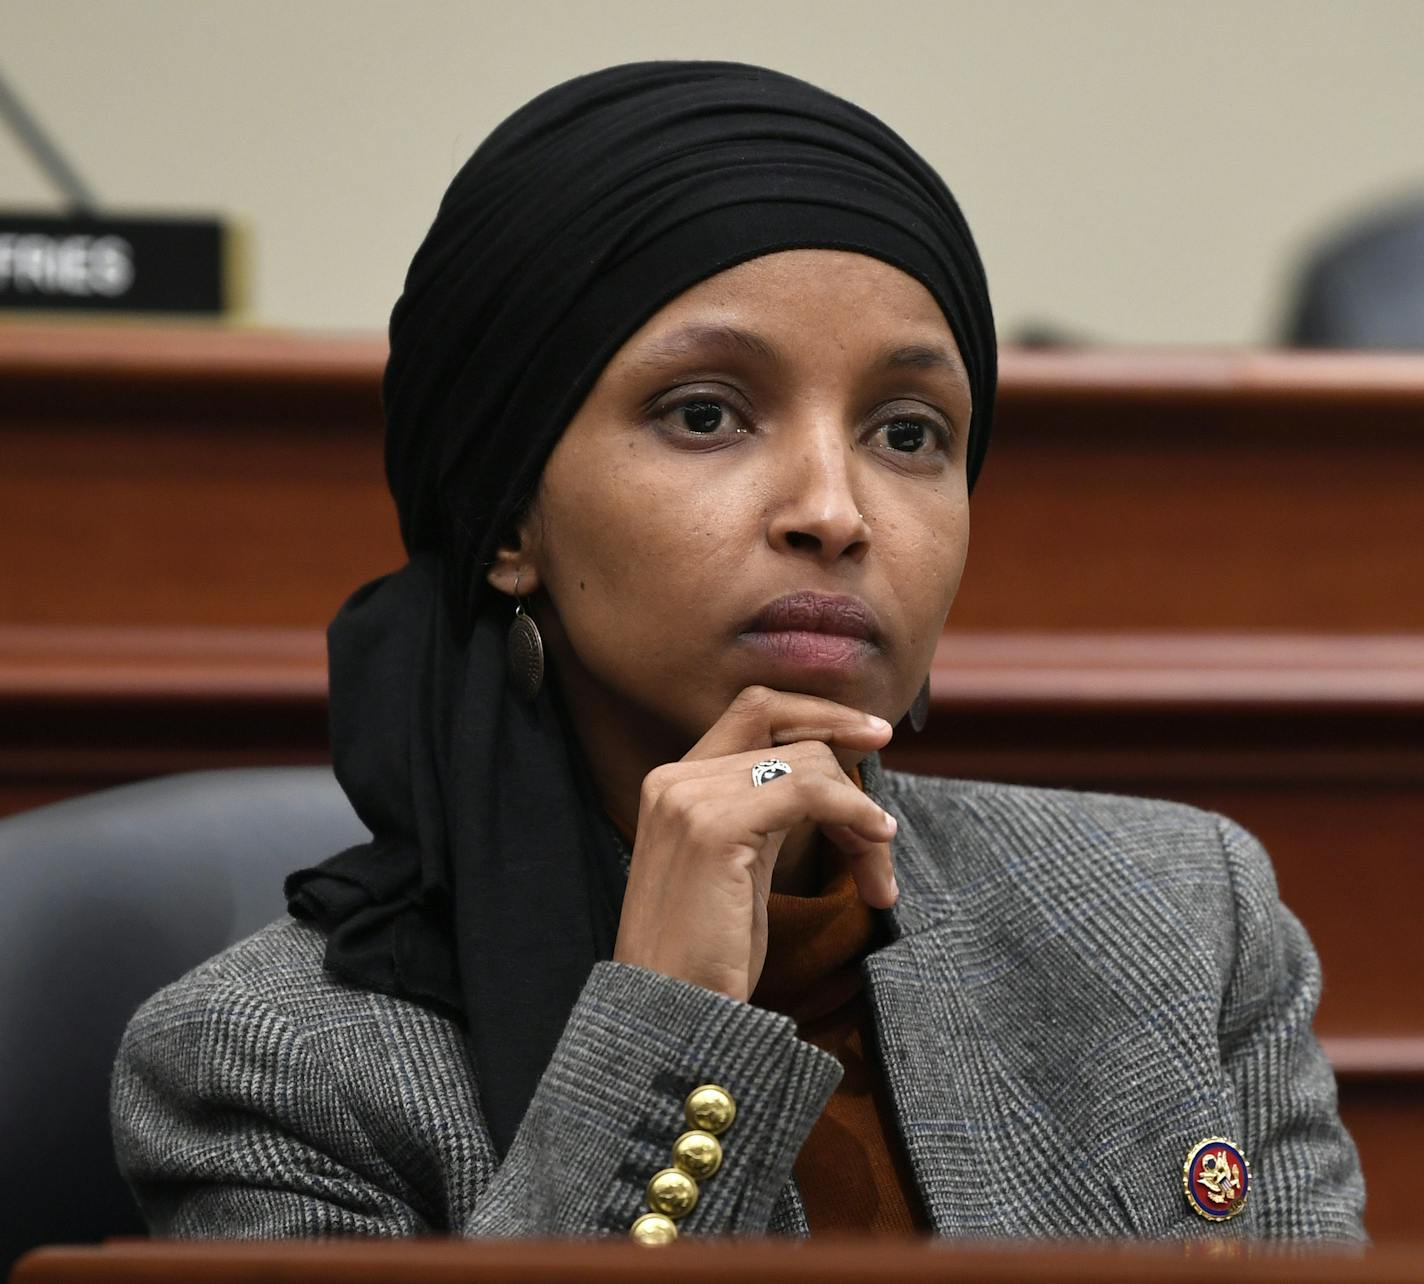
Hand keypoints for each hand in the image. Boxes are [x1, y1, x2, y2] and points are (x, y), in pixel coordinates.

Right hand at [612, 685, 897, 1002]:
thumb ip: (768, 815)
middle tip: (886, 821)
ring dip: (860, 814)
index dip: (818, 713)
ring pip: (808, 762)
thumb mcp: (741, 868)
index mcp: (675, 783)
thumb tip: (834, 781)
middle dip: (849, 765)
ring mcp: (690, 799)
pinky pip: (810, 790)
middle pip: (788, 730)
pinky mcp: (715, 828)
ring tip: (878, 871)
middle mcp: (675, 779)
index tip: (871, 735)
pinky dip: (855, 813)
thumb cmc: (710, 956)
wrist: (671, 1015)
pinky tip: (875, 844)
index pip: (756, 709)